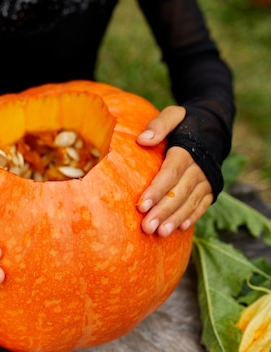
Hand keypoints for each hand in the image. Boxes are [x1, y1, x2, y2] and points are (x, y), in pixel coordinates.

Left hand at [136, 106, 212, 236]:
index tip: (141, 204)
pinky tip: (180, 228)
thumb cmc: (184, 123)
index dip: (157, 189)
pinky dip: (192, 216)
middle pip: (180, 191)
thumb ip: (159, 125)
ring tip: (160, 233)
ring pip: (191, 201)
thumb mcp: (173, 115)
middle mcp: (199, 167)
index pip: (171, 173)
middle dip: (163, 210)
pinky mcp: (211, 188)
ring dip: (176, 218)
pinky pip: (202, 204)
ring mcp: (207, 179)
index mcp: (186, 150)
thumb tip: (142, 140)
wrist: (213, 126)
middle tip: (147, 227)